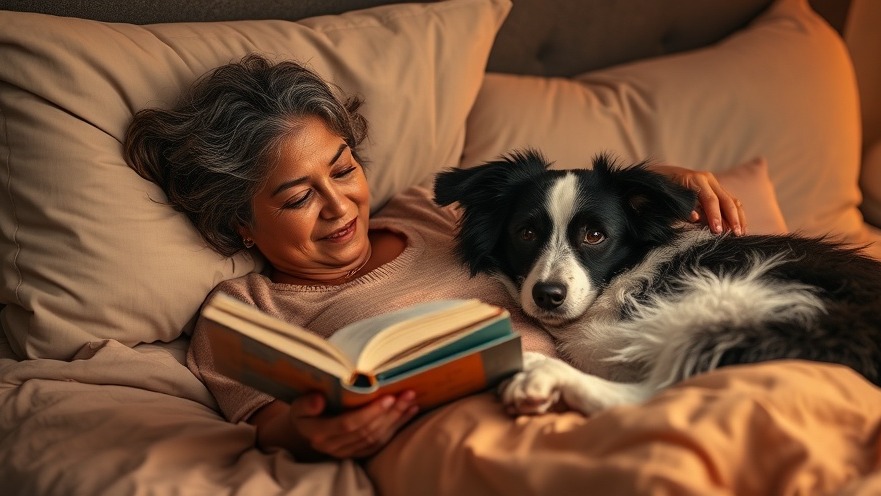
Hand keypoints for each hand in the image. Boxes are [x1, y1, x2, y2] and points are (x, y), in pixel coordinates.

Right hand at [251, 392, 418, 460]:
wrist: (305, 428)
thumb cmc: (305, 410)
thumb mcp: (298, 404)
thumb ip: (307, 403)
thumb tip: (319, 400)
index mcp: (319, 433)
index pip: (348, 424)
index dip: (369, 413)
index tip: (387, 398)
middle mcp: (333, 447)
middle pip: (367, 431)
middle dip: (390, 413)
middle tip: (406, 395)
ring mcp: (347, 452)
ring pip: (376, 438)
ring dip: (397, 419)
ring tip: (411, 401)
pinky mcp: (358, 453)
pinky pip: (380, 443)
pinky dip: (396, 428)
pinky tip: (409, 413)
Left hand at [648, 164, 746, 234]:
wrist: (658, 176)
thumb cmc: (662, 191)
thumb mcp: (669, 200)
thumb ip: (682, 209)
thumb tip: (696, 218)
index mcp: (695, 180)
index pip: (710, 200)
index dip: (715, 216)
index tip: (718, 231)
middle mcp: (707, 179)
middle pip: (726, 200)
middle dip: (732, 218)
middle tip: (736, 235)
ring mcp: (713, 184)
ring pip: (732, 201)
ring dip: (738, 218)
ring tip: (742, 234)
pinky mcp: (716, 190)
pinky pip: (731, 202)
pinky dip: (737, 214)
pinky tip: (741, 227)